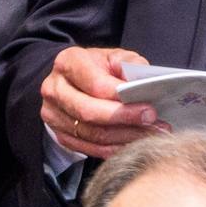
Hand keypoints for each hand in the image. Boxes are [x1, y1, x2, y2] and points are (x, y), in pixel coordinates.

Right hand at [40, 46, 160, 158]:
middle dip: (124, 120)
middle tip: (152, 123)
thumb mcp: (115, 57)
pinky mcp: (59, 134)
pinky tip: (133, 144)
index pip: (96, 85)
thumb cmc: (99, 68)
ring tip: (149, 134)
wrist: (75, 81)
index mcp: (68, 62)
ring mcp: (53, 114)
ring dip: (124, 137)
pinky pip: (89, 147)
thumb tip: (144, 83)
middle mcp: (55, 88)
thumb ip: (129, 65)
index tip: (149, 108)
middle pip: (89, 112)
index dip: (123, 99)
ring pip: (90, 133)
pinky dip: (114, 149)